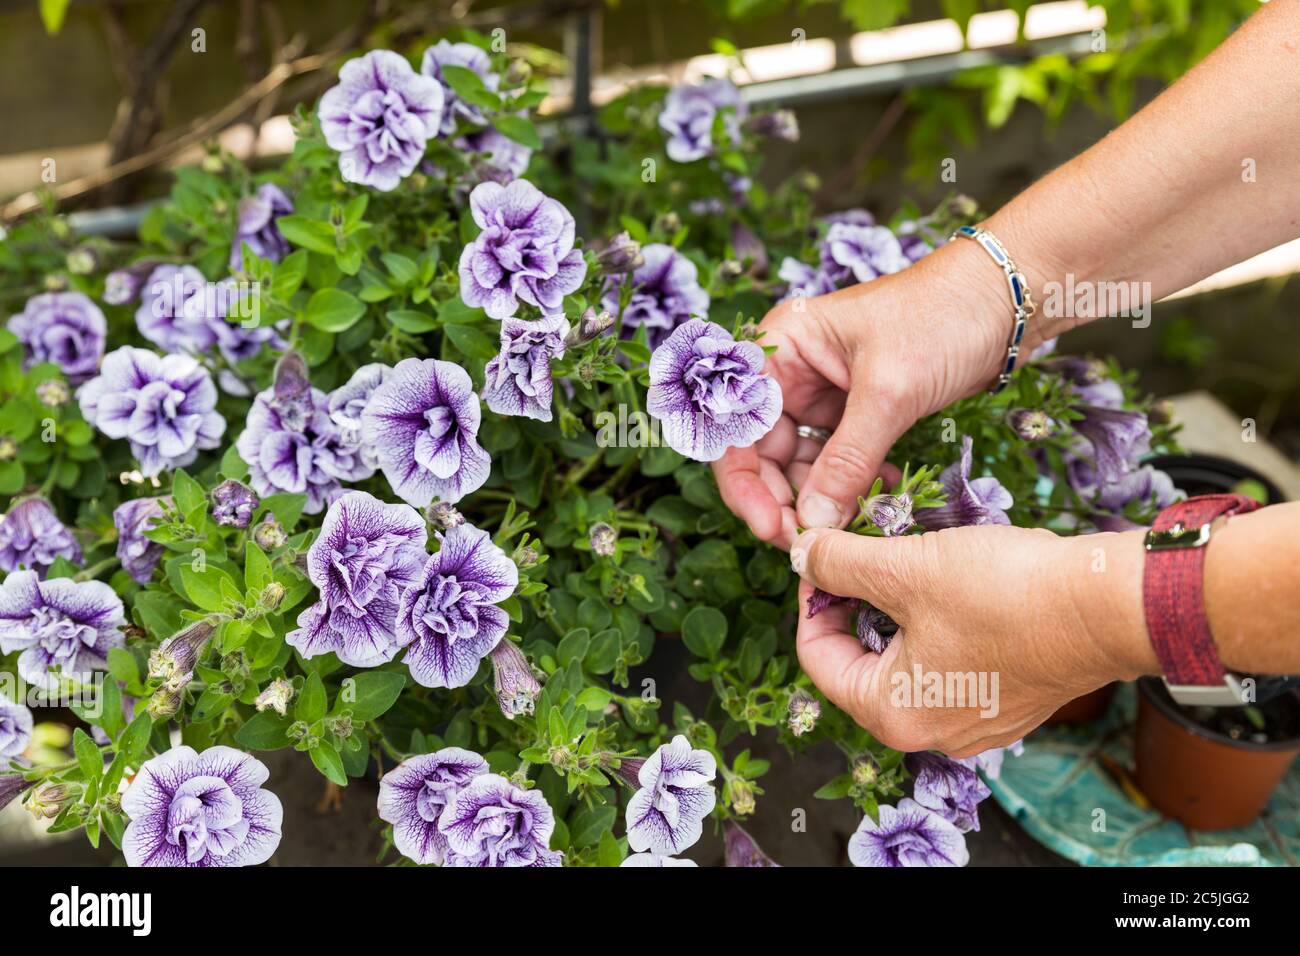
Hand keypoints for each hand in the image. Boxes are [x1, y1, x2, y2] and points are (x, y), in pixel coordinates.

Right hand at [712, 242, 1012, 548]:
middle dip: (785, 499)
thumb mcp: (889, 392)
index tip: (770, 527)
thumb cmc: (942, 316)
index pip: (738, 426)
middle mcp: (793, 373)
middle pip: (765, 452)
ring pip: (803, 464)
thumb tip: (814, 522)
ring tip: (853, 528)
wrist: (1007, 298)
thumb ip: (847, 460)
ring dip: (822, 500)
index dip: (745, 481)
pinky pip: (841, 463)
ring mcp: (824, 395)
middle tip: (810, 544)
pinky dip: (855, 487)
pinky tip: (882, 501)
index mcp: (781, 348)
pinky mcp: (858, 413)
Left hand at [788, 524, 1158, 754]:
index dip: (812, 599)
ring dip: (897, 607)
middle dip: (856, 601)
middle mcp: (929, 732)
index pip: (817, 658)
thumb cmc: (1005, 594)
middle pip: (861, 660)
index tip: (823, 556)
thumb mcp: (904, 568)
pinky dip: (938, 621)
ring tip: (907, 559)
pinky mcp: (1007, 700)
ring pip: (907, 657)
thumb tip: (801, 554)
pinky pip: (949, 661)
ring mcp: (973, 721)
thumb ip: (840, 564)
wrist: (1108, 604)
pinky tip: (951, 583)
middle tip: (864, 550)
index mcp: (892, 715)